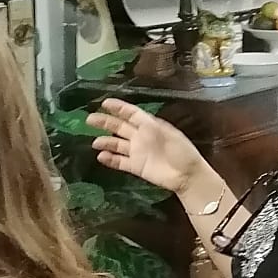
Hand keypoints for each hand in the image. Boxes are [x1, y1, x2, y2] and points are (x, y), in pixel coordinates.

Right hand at [88, 100, 205, 195]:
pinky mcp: (136, 167)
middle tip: (89, 119)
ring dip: (105, 142)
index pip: (131, 114)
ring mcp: (137, 152)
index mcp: (150, 126)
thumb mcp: (170, 134)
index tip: (105, 103)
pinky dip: (110, 159)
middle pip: (120, 127)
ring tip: (95, 142)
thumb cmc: (182, 152)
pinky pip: (120, 162)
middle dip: (105, 122)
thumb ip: (152, 127)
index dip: (119, 108)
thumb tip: (136, 118)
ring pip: (117, 144)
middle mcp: (141, 137)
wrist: (187, 175)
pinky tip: (101, 157)